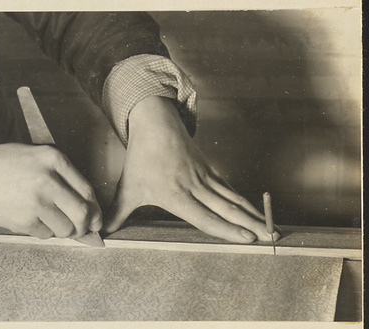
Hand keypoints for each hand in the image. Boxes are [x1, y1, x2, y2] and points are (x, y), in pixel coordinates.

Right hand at [0, 143, 101, 238]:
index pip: (88, 190)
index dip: (94, 210)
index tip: (94, 219)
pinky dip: (42, 232)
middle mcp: (48, 178)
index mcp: (54, 158)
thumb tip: (87, 209)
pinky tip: (28, 220)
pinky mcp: (22, 219)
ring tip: (47, 221)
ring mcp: (35, 200)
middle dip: (86, 227)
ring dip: (62, 231)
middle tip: (82, 231)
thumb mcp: (31, 156)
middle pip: (84, 213)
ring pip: (67, 229)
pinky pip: (45, 234)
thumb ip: (59, 177)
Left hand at [105, 96, 277, 242]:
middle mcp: (195, 188)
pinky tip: (254, 212)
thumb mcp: (127, 188)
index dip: (227, 229)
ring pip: (233, 199)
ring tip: (271, 229)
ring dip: (253, 215)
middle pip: (228, 210)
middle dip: (252, 226)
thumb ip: (118, 213)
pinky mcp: (209, 170)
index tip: (247, 239)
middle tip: (273, 238)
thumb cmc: (141, 159)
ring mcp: (205, 177)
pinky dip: (243, 201)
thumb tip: (102, 232)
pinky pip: (229, 188)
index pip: (205, 217)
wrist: (155, 125)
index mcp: (176, 195)